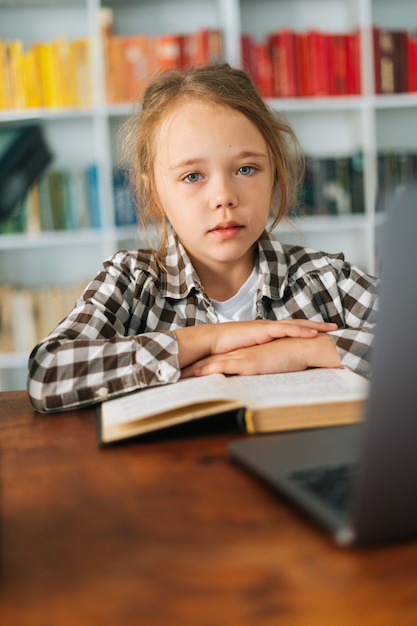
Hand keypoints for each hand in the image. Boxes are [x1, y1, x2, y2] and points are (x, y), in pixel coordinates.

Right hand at [180, 329, 340, 377]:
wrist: (210, 342)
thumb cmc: (224, 349)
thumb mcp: (246, 354)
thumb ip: (258, 356)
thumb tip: (267, 365)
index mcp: (265, 333)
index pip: (290, 329)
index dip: (305, 330)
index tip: (321, 332)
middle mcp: (268, 327)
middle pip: (297, 324)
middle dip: (316, 325)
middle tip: (334, 327)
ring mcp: (266, 327)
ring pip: (295, 324)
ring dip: (314, 326)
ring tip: (331, 328)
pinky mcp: (262, 330)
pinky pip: (285, 329)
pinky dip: (300, 330)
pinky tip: (312, 333)